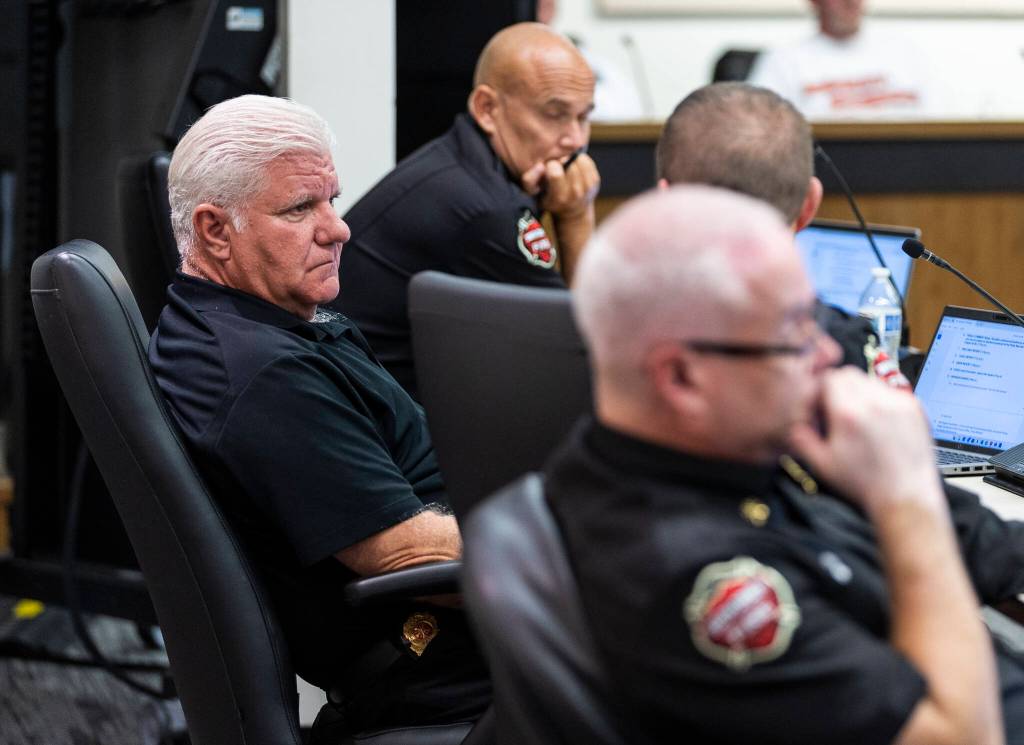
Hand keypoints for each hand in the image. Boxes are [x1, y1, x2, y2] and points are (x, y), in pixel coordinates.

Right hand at [521, 153, 599, 220]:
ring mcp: (588, 187)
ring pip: (578, 159)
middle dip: (561, 161)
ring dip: (570, 160)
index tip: (550, 171)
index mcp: (559, 197)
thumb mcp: (533, 193)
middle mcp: (576, 193)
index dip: (551, 166)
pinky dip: (579, 160)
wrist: (572, 212)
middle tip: (558, 169)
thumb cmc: (549, 199)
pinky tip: (574, 167)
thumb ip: (530, 179)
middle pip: (568, 163)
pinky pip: (586, 160)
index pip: (556, 173)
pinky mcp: (595, 180)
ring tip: (566, 168)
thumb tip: (541, 166)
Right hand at [788, 367, 943, 514]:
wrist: (905, 496)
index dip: (819, 391)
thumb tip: (795, 425)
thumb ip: (802, 439)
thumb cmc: (866, 484)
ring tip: (858, 419)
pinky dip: (880, 401)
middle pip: (849, 374)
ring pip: (870, 380)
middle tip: (836, 411)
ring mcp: (898, 403)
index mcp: (848, 413)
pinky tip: (878, 423)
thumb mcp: (822, 465)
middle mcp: (875, 403)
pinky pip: (891, 391)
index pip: (828, 378)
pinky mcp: (914, 409)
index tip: (819, 406)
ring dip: (859, 393)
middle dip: (838, 388)